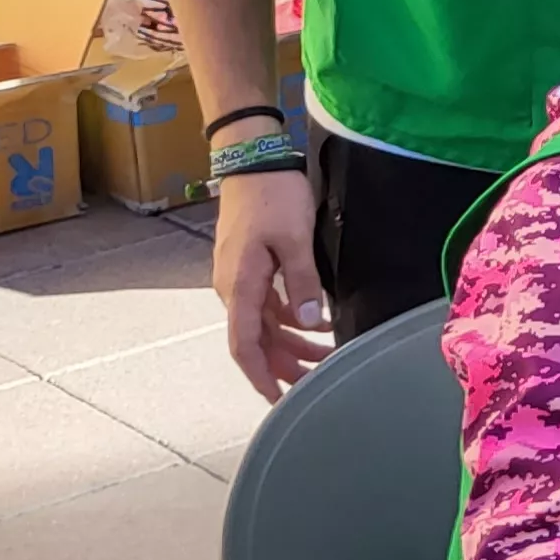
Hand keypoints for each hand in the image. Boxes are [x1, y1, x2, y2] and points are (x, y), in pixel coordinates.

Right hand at [209, 170, 332, 401]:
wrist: (252, 160)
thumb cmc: (272, 195)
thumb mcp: (294, 238)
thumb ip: (302, 283)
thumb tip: (311, 323)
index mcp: (240, 286)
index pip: (245, 346)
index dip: (260, 376)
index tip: (277, 400)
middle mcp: (234, 288)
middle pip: (257, 341)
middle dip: (285, 366)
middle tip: (317, 383)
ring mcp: (241, 278)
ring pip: (264, 324)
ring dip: (292, 343)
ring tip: (325, 357)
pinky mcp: (251, 266)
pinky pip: (268, 304)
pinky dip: (291, 319)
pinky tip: (317, 324)